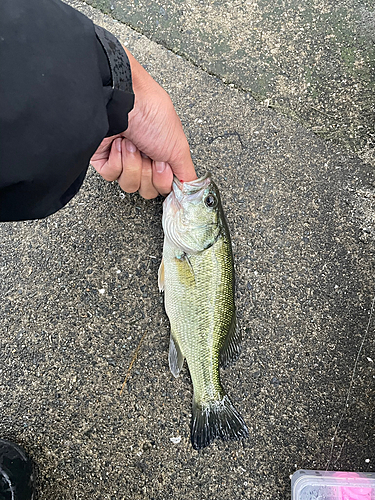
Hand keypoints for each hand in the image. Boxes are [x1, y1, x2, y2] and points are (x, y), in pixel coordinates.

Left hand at [91, 49, 196, 198]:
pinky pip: (111, 175)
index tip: (163, 164)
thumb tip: (189, 188)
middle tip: (148, 152)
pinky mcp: (104, 158)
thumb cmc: (151, 113)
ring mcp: (123, 158)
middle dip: (147, 172)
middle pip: (147, 189)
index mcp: (163, 155)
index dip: (163, 180)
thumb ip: (187, 174)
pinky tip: (118, 144)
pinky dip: (116, 160)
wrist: (121, 101)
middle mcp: (144, 157)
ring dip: (132, 164)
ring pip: (128, 184)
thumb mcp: (179, 147)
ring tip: (132, 143)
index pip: (164, 186)